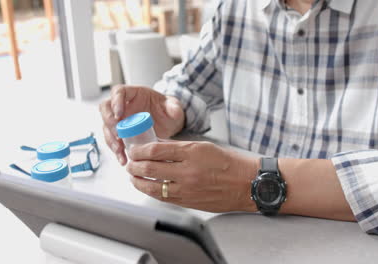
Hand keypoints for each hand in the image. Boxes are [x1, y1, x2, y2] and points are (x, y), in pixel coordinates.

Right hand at [99, 85, 184, 164]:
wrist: (167, 122)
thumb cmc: (167, 110)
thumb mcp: (173, 107)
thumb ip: (174, 107)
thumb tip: (173, 111)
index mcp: (134, 93)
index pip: (119, 91)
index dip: (116, 101)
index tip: (119, 115)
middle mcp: (123, 105)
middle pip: (106, 108)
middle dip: (109, 122)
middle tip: (117, 134)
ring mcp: (120, 119)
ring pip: (107, 126)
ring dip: (110, 139)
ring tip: (120, 150)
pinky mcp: (120, 133)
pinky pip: (113, 141)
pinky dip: (116, 150)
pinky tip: (123, 159)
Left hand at [126, 141, 259, 212]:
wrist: (247, 184)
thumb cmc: (230, 163)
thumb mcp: (205, 147)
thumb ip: (180, 148)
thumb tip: (158, 147)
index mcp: (192, 152)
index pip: (156, 150)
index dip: (140, 150)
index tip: (134, 150)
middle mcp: (188, 171)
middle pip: (150, 168)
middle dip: (134, 165)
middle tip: (129, 162)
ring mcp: (188, 189)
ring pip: (153, 186)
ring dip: (138, 181)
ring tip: (133, 176)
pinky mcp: (189, 202)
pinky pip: (163, 198)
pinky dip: (151, 192)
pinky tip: (147, 187)